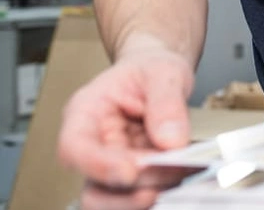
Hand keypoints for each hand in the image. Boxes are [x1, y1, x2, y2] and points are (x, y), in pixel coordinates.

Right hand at [58, 43, 195, 209]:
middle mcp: (94, 145)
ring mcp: (113, 165)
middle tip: (168, 174)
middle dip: (132, 188)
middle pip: (95, 186)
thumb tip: (170, 140)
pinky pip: (142, 193)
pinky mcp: (136, 177)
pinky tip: (187, 174)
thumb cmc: (151, 69)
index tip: (130, 172)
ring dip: (148, 193)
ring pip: (115, 199)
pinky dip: (164, 189)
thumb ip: (166, 102)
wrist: (160, 73)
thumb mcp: (163, 71)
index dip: (97, 166)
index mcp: (86, 113)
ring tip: (182, 172)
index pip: (74, 147)